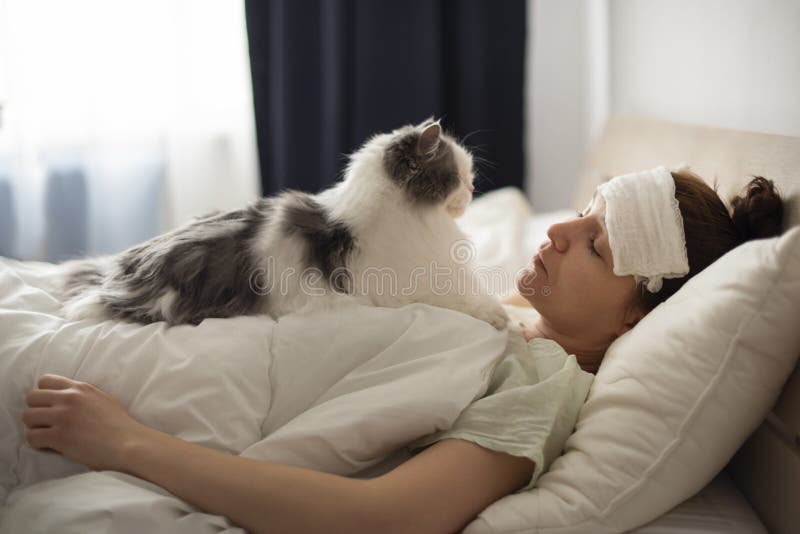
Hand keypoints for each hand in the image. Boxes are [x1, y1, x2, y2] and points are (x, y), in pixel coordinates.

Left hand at [22, 374, 145, 470]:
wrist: (128, 443)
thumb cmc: (120, 425)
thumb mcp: (103, 399)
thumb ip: (84, 395)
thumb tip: (69, 396)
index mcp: (80, 388)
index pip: (45, 381)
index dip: (43, 394)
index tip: (49, 406)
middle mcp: (69, 398)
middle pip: (32, 398)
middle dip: (35, 410)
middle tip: (45, 422)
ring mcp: (63, 417)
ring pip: (27, 417)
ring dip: (34, 427)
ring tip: (46, 434)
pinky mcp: (59, 437)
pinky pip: (31, 437)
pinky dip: (37, 443)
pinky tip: (49, 446)